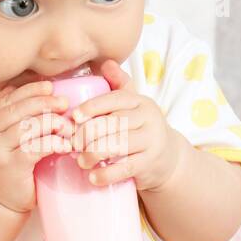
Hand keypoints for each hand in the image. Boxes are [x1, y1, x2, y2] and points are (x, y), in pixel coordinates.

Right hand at [0, 80, 76, 213]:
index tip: (50, 86)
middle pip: (18, 110)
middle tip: (64, 103)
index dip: (30, 90)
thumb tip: (19, 88)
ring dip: (52, 123)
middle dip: (44, 103)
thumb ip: (6, 117)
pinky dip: (53, 143)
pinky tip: (64, 145)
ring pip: (27, 127)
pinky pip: (34, 148)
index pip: (8, 99)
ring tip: (67, 127)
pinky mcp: (11, 168)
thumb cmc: (3, 168)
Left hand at [68, 59, 182, 191]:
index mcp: (140, 101)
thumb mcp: (133, 106)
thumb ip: (119, 85)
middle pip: (113, 123)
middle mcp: (148, 118)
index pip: (114, 99)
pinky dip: (107, 174)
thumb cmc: (141, 128)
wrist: (169, 157)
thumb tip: (105, 63)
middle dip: (88, 134)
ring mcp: (152, 141)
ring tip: (81, 161)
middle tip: (72, 144)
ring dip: (94, 154)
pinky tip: (93, 177)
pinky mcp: (151, 163)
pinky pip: (126, 168)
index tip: (74, 116)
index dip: (92, 107)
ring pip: (118, 145)